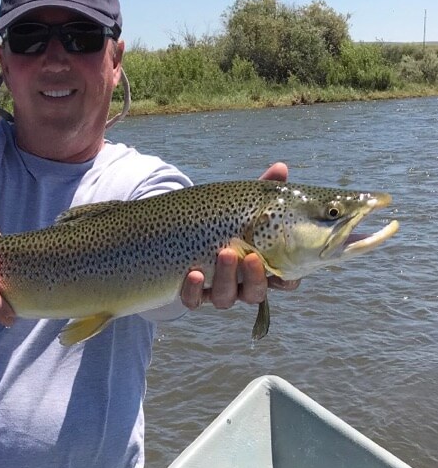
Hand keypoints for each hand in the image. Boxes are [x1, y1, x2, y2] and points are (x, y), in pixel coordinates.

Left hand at [180, 162, 299, 309]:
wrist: (180, 228)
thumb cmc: (224, 218)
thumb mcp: (244, 203)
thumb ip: (264, 190)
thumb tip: (281, 167)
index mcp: (261, 264)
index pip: (283, 281)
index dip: (288, 281)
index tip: (288, 272)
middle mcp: (241, 283)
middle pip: (255, 293)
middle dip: (255, 277)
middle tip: (251, 256)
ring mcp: (216, 289)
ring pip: (226, 297)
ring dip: (226, 278)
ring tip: (223, 252)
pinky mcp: (192, 292)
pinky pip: (194, 299)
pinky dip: (194, 290)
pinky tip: (193, 273)